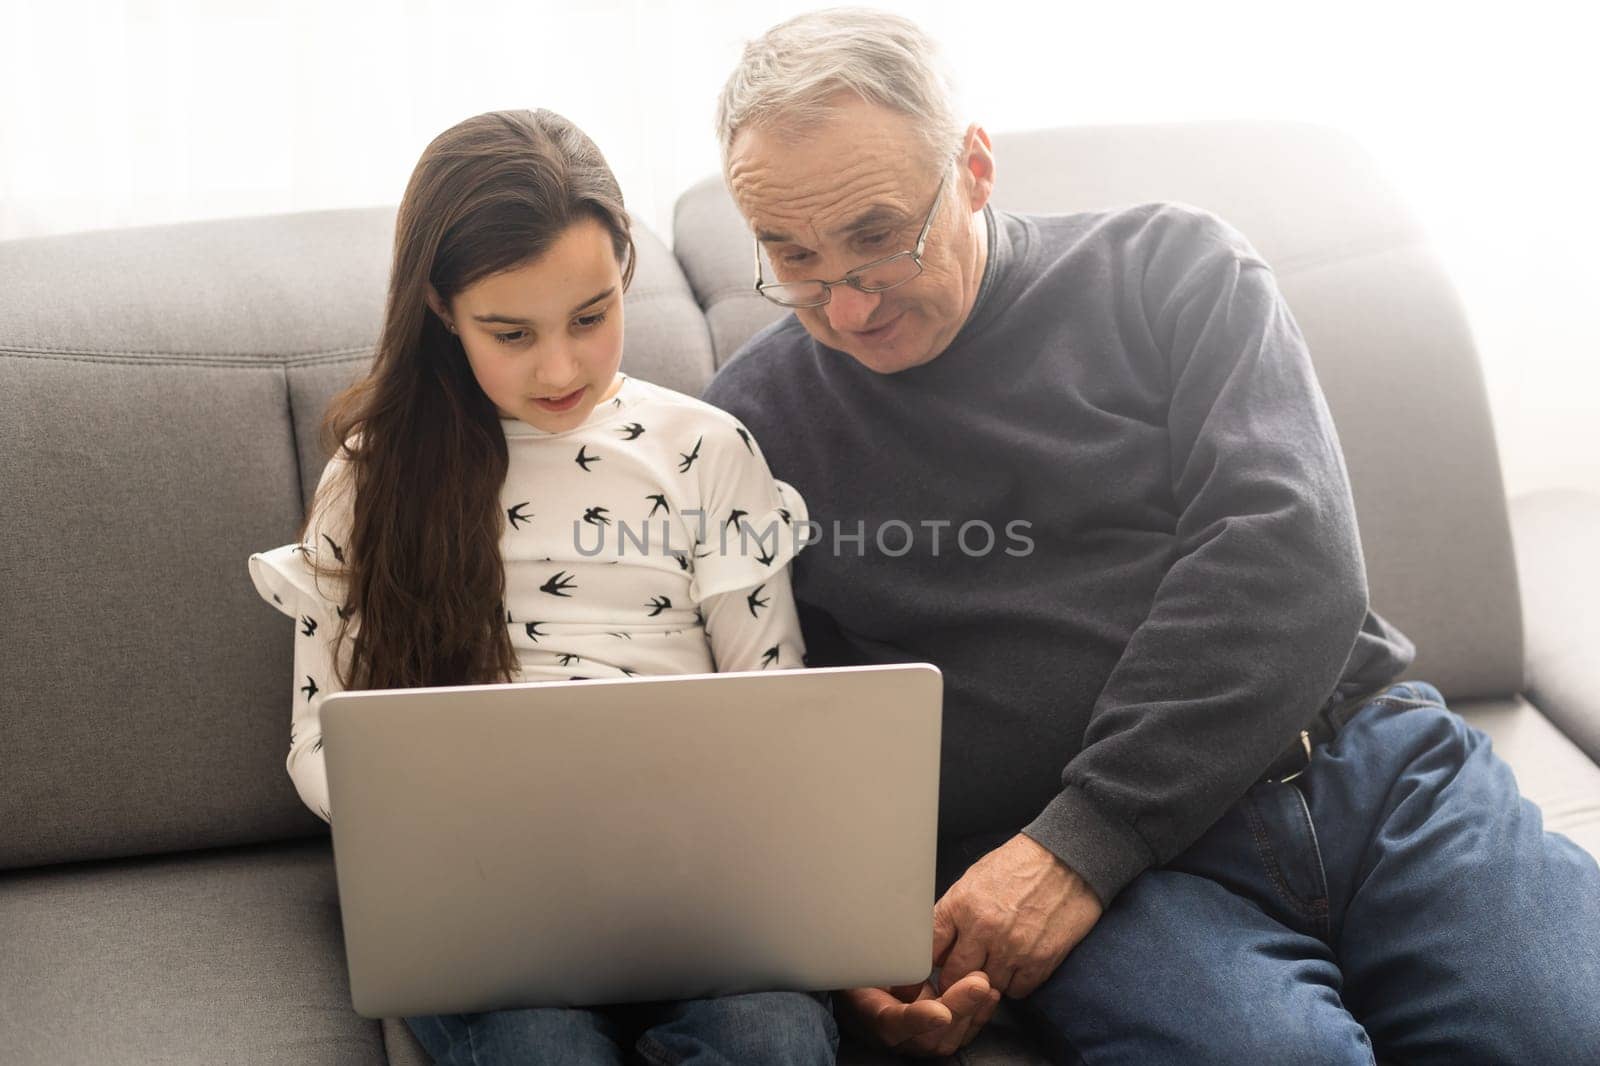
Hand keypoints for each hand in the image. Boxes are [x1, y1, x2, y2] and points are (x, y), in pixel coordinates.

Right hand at [836, 972, 1000, 1056]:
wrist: (862, 991)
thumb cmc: (862, 972)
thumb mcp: (865, 961)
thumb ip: (885, 962)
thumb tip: (913, 962)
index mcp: (871, 1015)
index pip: (894, 1024)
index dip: (919, 1019)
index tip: (941, 1013)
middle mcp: (896, 1036)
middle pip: (929, 1036)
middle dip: (958, 1008)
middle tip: (978, 983)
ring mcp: (917, 1040)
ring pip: (947, 1039)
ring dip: (972, 1012)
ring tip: (985, 983)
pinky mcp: (935, 1035)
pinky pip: (958, 1034)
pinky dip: (977, 1015)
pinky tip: (990, 995)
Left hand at [933, 833, 1103, 999]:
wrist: (1068, 859)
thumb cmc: (1020, 865)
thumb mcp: (974, 878)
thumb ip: (954, 912)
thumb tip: (937, 944)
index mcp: (962, 904)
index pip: (930, 949)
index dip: (930, 962)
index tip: (936, 966)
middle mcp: (984, 928)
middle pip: (954, 977)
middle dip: (955, 978)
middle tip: (963, 972)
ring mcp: (1013, 948)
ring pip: (985, 988)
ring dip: (987, 981)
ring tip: (994, 963)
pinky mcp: (1040, 961)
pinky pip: (1016, 991)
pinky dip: (1014, 983)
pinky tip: (1016, 965)